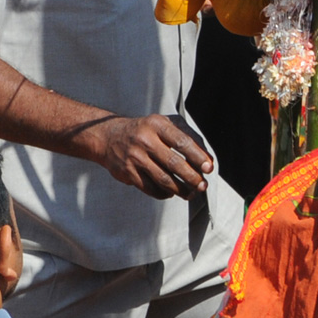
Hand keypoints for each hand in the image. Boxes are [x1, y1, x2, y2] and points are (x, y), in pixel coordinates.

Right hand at [85, 114, 213, 199]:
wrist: (109, 137)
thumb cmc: (145, 131)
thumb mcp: (164, 125)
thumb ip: (188, 137)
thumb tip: (208, 159)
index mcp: (157, 125)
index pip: (182, 142)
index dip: (197, 156)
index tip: (208, 167)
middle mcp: (145, 140)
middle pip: (173, 163)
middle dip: (191, 177)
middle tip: (202, 185)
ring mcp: (135, 157)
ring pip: (162, 179)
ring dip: (180, 189)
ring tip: (191, 193)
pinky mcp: (127, 172)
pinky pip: (150, 188)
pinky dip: (163, 193)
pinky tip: (171, 193)